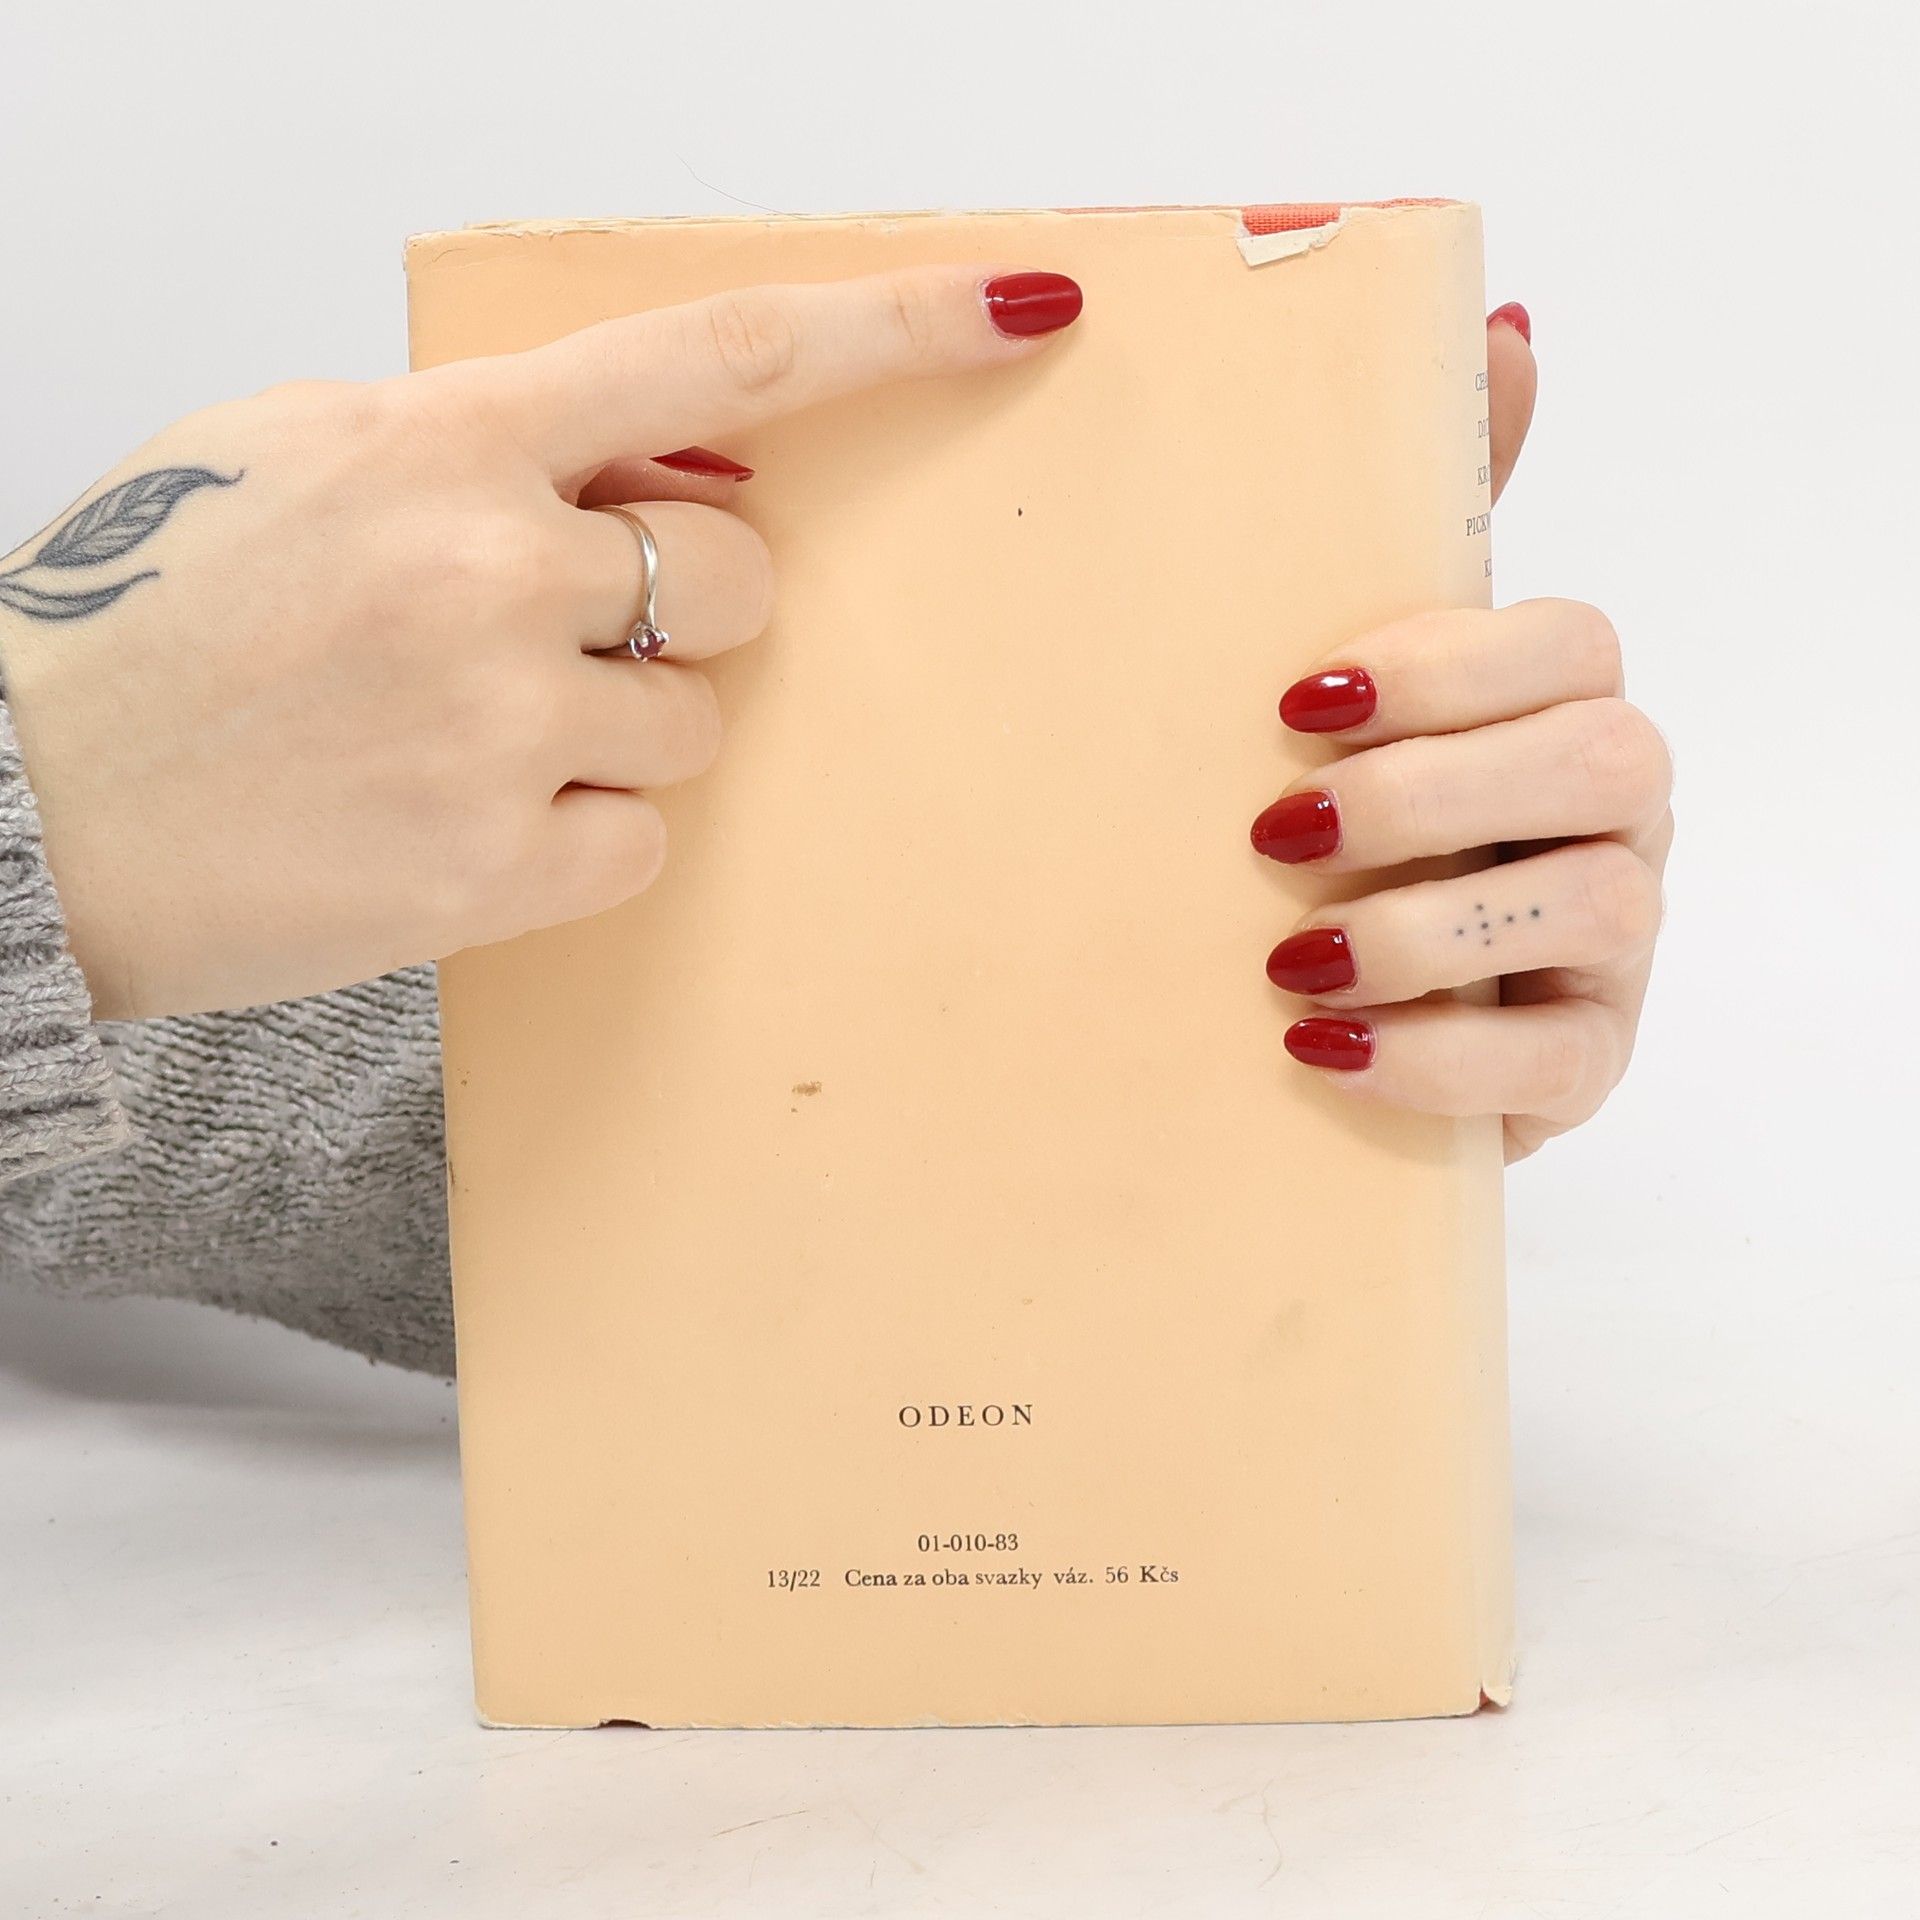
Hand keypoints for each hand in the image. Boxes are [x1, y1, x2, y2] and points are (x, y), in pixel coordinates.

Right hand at [0, 268, 1083, 1017]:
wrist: (20, 813)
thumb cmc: (150, 627)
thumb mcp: (298, 463)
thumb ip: (487, 451)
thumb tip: (663, 467)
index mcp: (441, 441)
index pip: (721, 353)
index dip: (894, 325)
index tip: (1024, 303)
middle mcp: (488, 571)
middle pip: (746, 578)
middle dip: (694, 607)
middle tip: (562, 636)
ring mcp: (497, 727)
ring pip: (700, 726)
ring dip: (620, 734)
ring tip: (459, 745)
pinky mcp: (493, 871)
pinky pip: (642, 846)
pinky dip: (577, 842)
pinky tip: (454, 828)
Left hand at [1253, 306, 1673, 1159]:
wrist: (1331, 994)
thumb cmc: (1350, 814)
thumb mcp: (1363, 673)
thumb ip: (1436, 518)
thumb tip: (1502, 322)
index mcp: (1559, 699)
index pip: (1570, 641)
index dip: (1448, 661)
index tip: (1298, 697)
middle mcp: (1616, 806)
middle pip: (1604, 757)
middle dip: (1434, 789)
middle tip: (1278, 827)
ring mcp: (1616, 939)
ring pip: (1600, 904)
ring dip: (1428, 927)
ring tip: (1290, 957)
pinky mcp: (1586, 1058)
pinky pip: (1559, 1062)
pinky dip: (1438, 1056)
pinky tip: (1322, 1051)